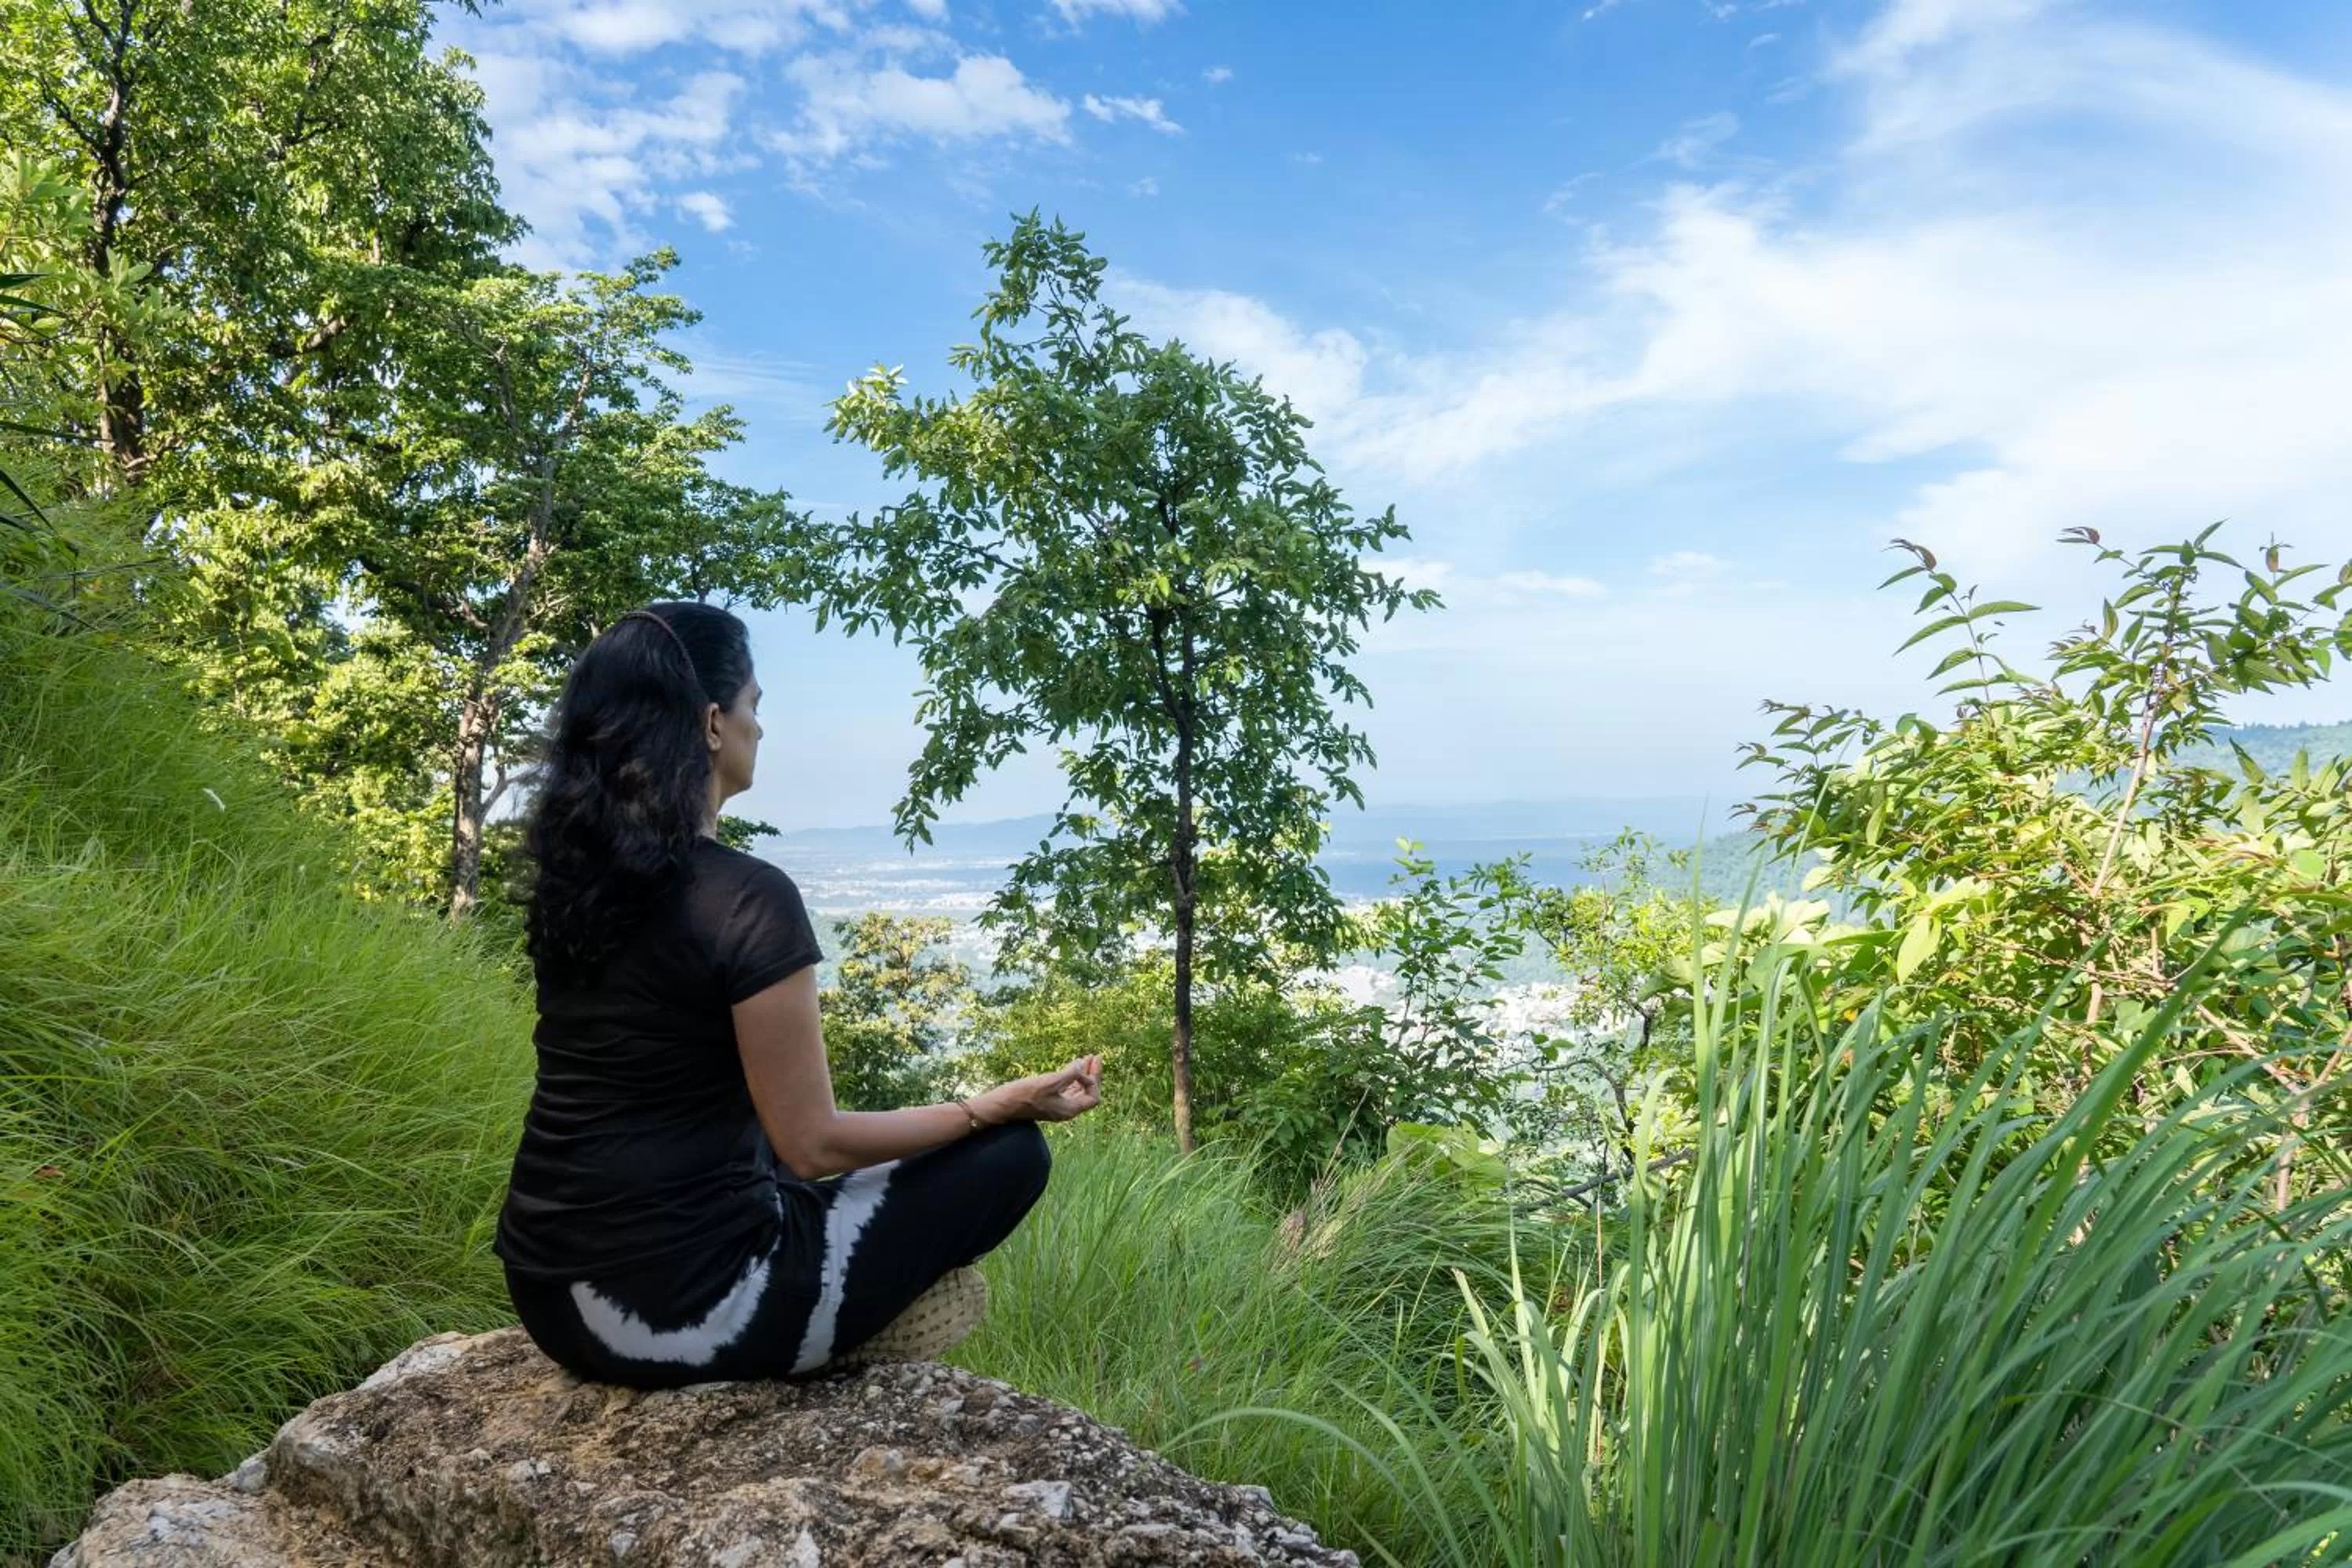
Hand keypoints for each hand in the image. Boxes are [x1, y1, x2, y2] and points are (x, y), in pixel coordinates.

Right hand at [978, 1054, 1102, 1124]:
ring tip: (1086, 1058)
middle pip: (1086, 1092)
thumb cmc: (1024, 1094)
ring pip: (1076, 1089)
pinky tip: (1072, 1066)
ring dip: (1083, 1074)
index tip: (1090, 1064)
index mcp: (1069, 1109)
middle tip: (1095, 1056)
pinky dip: (1071, 1077)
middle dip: (1092, 1074)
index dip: (1094, 1080)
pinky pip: (1066, 1088)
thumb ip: (1070, 1074)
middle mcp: (1065, 1110)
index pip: (1092, 1097)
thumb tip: (1081, 1065)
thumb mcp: (1049, 1081)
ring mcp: (1057, 1105)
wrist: (1002, 1104)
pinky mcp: (1048, 1099)